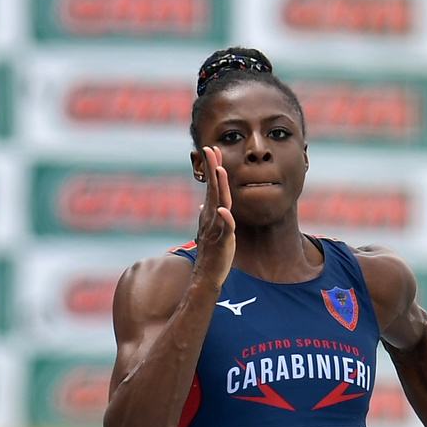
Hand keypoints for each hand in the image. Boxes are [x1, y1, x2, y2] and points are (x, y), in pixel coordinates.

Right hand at [190, 145, 235, 290]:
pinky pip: (224, 229)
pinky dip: (224, 219)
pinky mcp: (222, 242)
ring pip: (218, 204)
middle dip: (212, 169)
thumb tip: (202, 206)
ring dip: (219, 188)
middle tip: (211, 149)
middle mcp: (210, 218)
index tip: (212, 150)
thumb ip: (207, 217)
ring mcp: (215, 229)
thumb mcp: (209, 232)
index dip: (212, 169)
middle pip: (213, 189)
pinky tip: (224, 210)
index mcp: (210, 214)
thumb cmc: (212, 255)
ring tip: (219, 171)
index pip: (212, 187)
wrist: (206, 277)